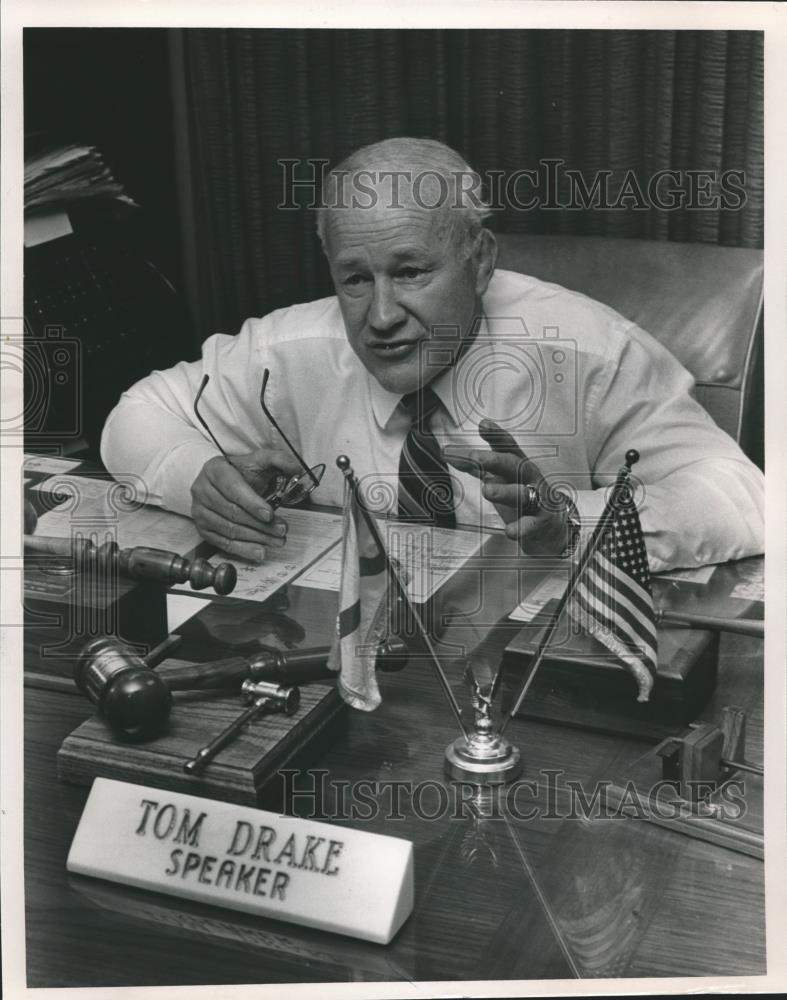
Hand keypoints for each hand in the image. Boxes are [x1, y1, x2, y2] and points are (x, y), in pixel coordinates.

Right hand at [190, 447, 301, 562]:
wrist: (220, 482)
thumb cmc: (241, 472)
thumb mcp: (259, 460)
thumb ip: (279, 460)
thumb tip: (297, 468)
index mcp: (215, 470)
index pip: (233, 488)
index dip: (252, 503)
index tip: (270, 514)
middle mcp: (202, 490)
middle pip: (233, 512)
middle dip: (260, 524)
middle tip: (281, 530)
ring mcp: (199, 511)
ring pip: (229, 529)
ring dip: (256, 538)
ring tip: (277, 540)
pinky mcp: (202, 528)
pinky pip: (223, 543)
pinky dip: (243, 549)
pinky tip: (260, 551)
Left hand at [444, 418, 570, 555]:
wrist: (552, 523)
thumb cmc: (522, 493)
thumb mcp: (500, 476)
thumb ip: (475, 465)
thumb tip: (449, 452)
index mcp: (517, 464)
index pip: (507, 446)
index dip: (496, 435)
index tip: (483, 424)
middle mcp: (529, 478)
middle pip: (513, 465)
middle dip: (494, 460)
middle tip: (474, 457)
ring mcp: (537, 499)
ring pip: (522, 493)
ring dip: (505, 491)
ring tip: (487, 491)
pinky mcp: (541, 521)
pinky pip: (531, 524)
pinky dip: (521, 527)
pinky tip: (509, 531)